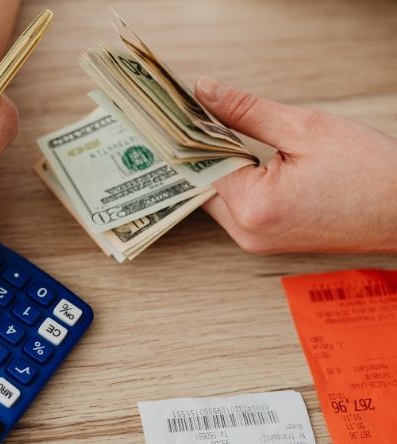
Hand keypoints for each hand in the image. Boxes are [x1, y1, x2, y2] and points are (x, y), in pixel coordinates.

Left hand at [194, 76, 396, 252]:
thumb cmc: (369, 171)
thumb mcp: (305, 128)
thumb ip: (246, 111)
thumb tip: (204, 92)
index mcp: (253, 208)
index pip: (200, 165)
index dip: (192, 133)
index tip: (184, 108)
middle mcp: (247, 233)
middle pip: (202, 184)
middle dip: (202, 149)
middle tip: (198, 114)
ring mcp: (255, 241)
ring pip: (217, 196)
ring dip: (219, 165)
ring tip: (224, 130)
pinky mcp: (265, 240)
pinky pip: (235, 207)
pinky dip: (235, 181)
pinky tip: (243, 156)